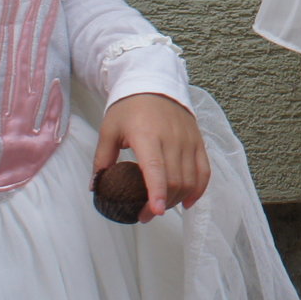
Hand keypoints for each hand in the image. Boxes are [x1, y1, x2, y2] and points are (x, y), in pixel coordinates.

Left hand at [94, 93, 210, 222]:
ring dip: (177, 199)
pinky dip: (198, 189)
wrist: (154, 84)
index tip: (154, 211)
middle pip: (174, 180)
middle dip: (160, 204)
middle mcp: (172, 139)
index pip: (156, 168)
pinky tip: (188, 201)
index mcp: (147, 135)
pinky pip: (204, 171)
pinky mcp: (198, 142)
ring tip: (160, 208)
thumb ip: (102, 159)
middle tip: (144, 216)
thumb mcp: (109, 129)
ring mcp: (188, 141)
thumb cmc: (129, 108)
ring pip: (190, 179)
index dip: (156, 192)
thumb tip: (96, 186)